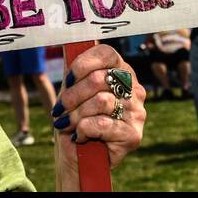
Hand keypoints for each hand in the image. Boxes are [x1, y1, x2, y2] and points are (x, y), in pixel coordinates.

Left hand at [52, 45, 145, 188]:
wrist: (78, 157)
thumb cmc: (75, 119)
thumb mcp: (73, 90)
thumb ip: (74, 67)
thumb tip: (68, 40)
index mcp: (122, 71)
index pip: (107, 54)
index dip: (83, 63)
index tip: (68, 78)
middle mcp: (134, 89)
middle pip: (99, 78)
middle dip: (72, 95)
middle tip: (60, 108)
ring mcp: (137, 112)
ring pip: (100, 101)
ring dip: (75, 115)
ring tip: (66, 124)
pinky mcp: (133, 135)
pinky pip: (102, 125)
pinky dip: (83, 130)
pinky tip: (80, 136)